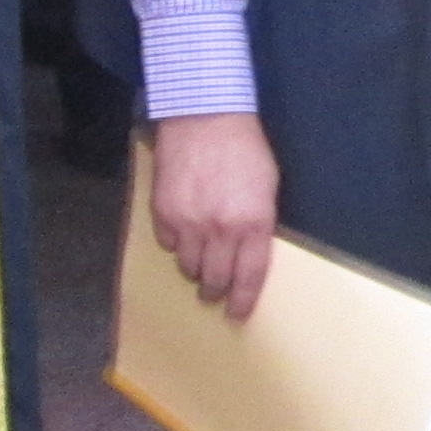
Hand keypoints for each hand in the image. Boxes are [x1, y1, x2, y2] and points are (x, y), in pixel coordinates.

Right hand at [150, 110, 281, 318]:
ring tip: (199, 259)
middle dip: (215, 290)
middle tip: (215, 291)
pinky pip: (167, 244)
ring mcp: (188, 223)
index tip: (237, 314)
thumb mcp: (268, 186)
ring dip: (194, 268)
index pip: (248, 277)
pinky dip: (175, 243)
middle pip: (213, 280)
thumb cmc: (245, 148)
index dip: (242, 301)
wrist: (204, 115)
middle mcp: (219, 230)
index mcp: (253, 224)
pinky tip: (182, 231)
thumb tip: (249, 252)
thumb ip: (259, 223)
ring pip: (187, 267)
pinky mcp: (162, 212)